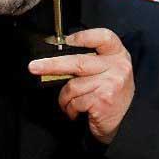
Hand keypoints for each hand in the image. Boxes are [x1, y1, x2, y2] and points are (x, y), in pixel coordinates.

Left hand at [28, 28, 134, 144]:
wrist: (124, 121)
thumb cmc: (110, 93)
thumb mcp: (107, 71)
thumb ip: (90, 60)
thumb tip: (57, 57)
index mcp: (118, 55)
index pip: (103, 37)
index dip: (83, 37)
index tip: (65, 40)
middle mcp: (118, 67)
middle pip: (79, 62)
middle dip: (52, 65)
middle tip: (34, 67)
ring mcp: (112, 84)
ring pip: (73, 86)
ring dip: (65, 98)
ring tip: (69, 103)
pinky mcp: (103, 100)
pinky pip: (75, 101)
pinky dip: (70, 109)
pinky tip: (77, 111)